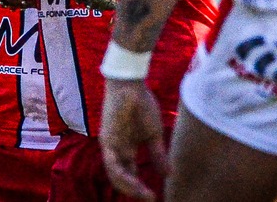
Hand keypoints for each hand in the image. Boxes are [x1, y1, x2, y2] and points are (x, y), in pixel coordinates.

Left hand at [99, 78, 167, 199]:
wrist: (131, 85)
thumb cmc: (141, 105)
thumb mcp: (153, 135)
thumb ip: (157, 155)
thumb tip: (168, 175)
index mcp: (125, 149)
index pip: (129, 174)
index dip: (139, 188)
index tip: (154, 197)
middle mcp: (115, 150)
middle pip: (121, 178)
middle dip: (134, 191)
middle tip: (150, 199)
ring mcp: (110, 146)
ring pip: (115, 175)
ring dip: (130, 187)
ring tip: (144, 195)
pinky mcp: (107, 140)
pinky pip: (112, 164)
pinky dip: (123, 175)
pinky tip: (135, 183)